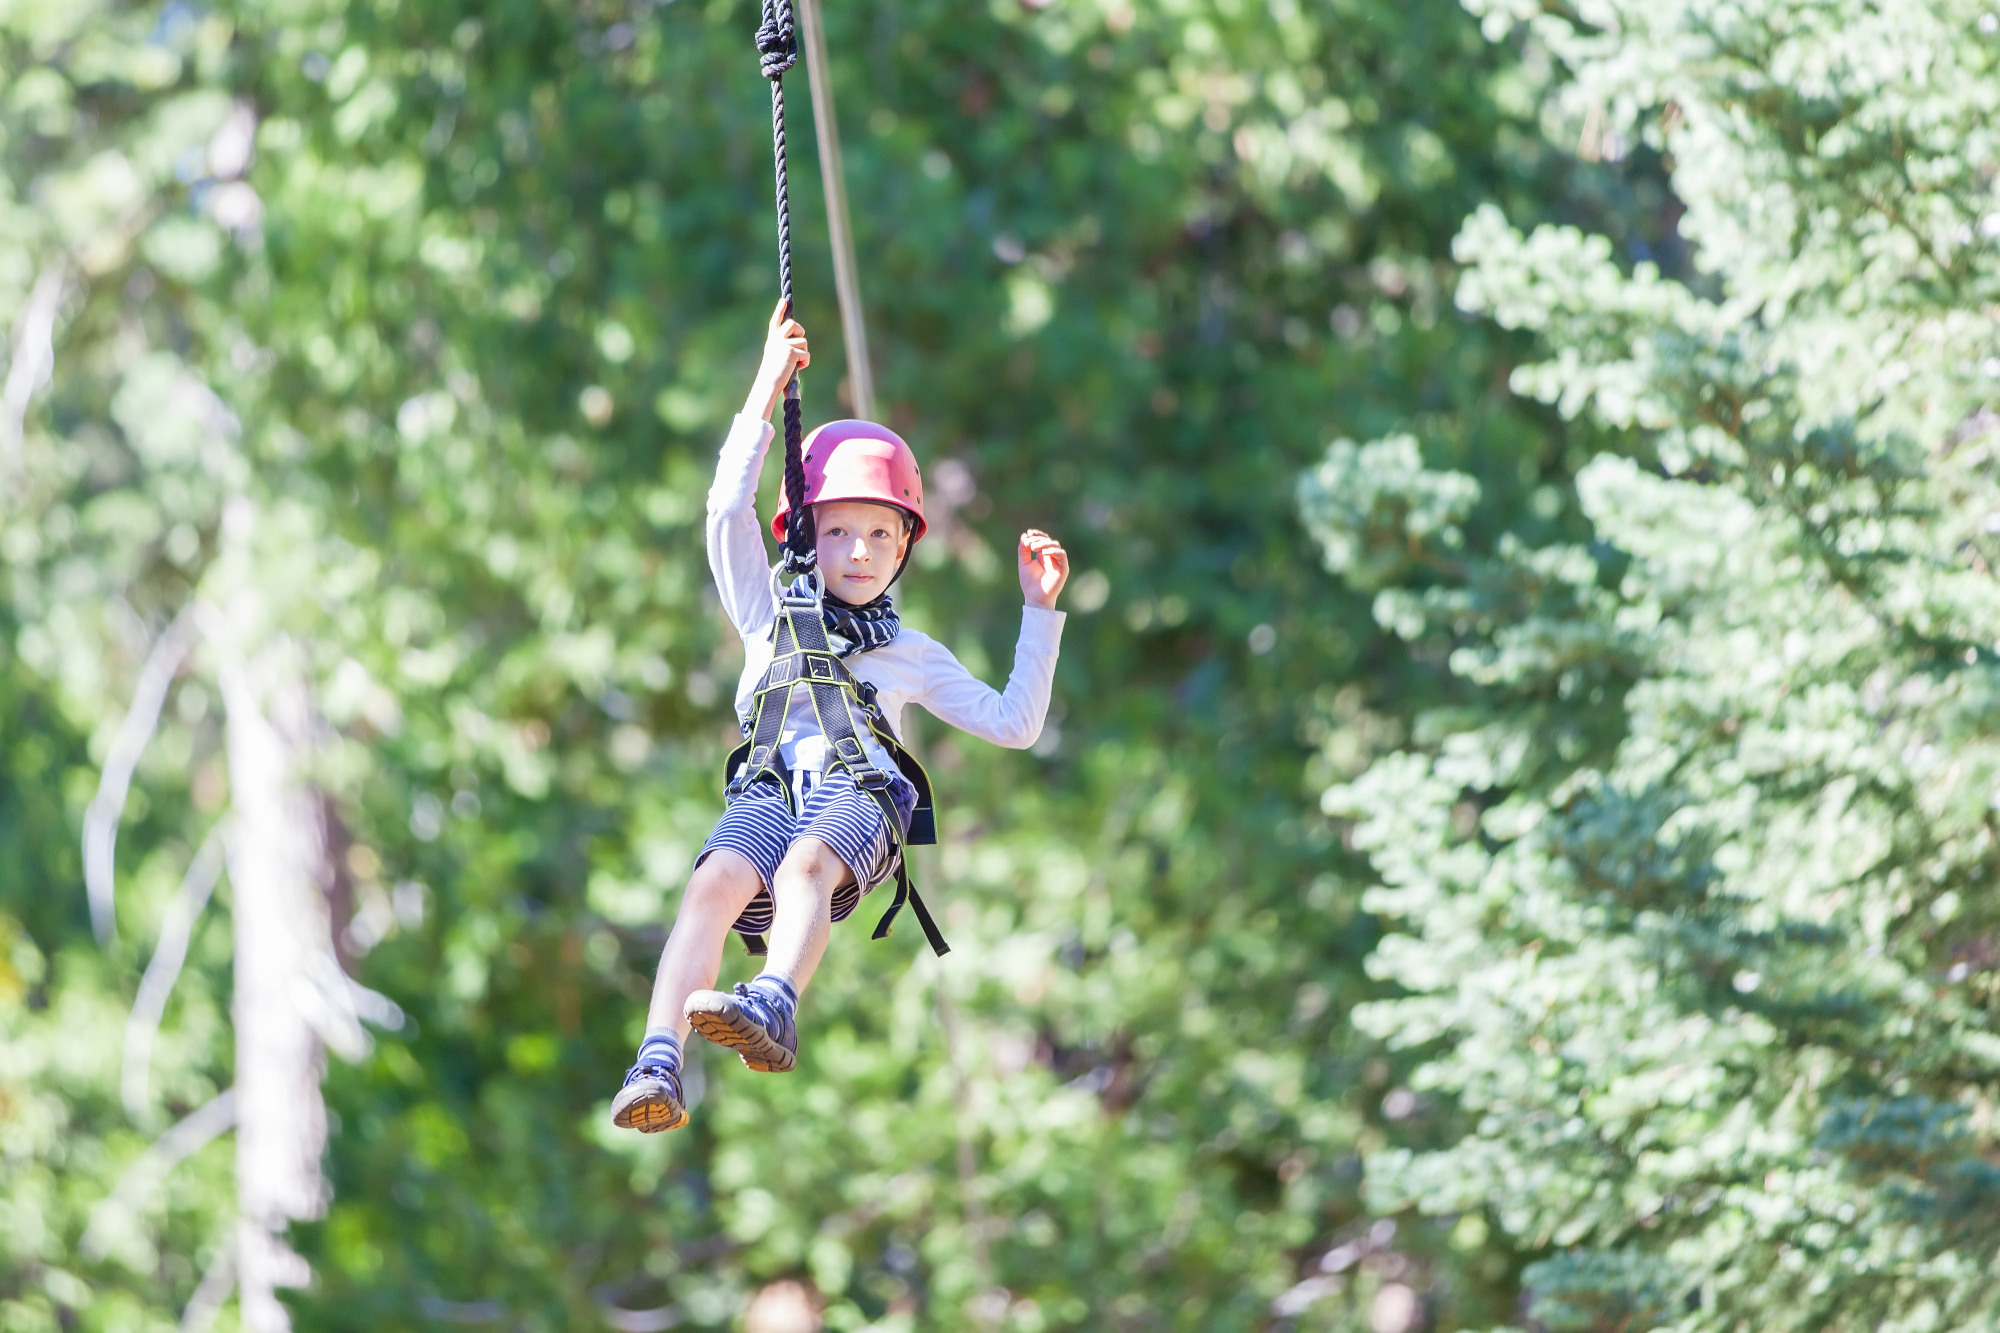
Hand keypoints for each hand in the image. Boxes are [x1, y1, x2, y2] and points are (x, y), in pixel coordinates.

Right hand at [743, 298, 810, 422]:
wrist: (768, 383)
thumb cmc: (773, 374)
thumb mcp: (776, 357)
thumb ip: (784, 347)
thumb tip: (799, 344)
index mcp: (772, 340)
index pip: (775, 321)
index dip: (780, 310)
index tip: (784, 300)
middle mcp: (776, 340)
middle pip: (793, 324)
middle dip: (800, 332)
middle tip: (799, 345)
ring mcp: (783, 345)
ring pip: (803, 342)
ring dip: (803, 353)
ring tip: (795, 364)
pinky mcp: (791, 352)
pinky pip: (806, 354)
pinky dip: (805, 362)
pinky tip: (798, 368)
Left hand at [1019, 529, 1069, 608]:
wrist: (1035, 598)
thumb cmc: (1029, 583)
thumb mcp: (1023, 563)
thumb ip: (1023, 550)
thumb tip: (1024, 535)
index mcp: (1043, 555)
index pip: (1043, 540)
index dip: (1037, 534)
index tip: (1029, 533)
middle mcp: (1052, 557)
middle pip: (1049, 541)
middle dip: (1039, 539)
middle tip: (1030, 545)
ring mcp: (1058, 562)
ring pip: (1055, 545)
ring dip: (1044, 544)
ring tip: (1033, 548)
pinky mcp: (1063, 568)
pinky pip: (1061, 555)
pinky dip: (1053, 551)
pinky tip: (1043, 553)